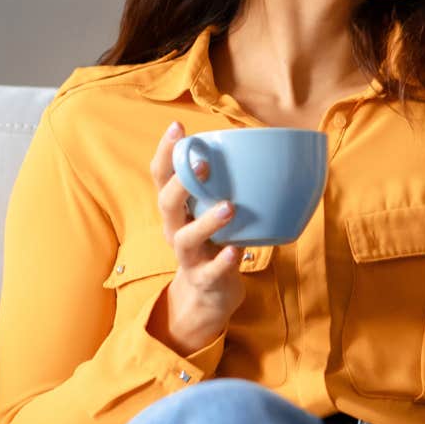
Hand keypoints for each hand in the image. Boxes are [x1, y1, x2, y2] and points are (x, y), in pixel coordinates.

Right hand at [149, 122, 244, 354]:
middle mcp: (176, 229)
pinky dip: (222, 261)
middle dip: (181, 182)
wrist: (209, 296)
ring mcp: (188, 256)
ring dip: (207, 221)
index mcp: (177, 208)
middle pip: (166, 202)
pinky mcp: (204, 280)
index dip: (166, 152)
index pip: (161, 176)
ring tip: (229, 207)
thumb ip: (226, 185)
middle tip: (204, 164)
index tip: (178, 127)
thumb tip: (263, 147)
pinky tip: (235, 251)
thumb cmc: (215, 242)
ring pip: (186, 238)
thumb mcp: (213, 212)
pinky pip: (210, 272)